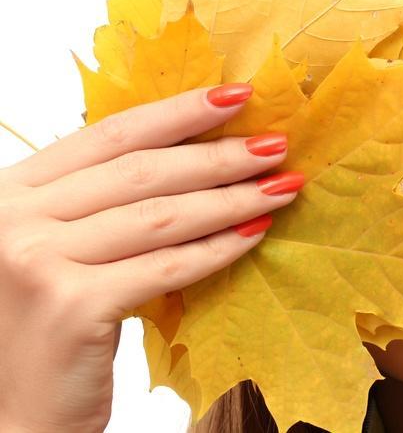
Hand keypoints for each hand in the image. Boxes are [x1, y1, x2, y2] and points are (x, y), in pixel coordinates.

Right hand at [0, 84, 303, 431]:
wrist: (17, 411)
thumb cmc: (49, 324)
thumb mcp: (59, 243)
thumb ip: (101, 200)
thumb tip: (194, 153)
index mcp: (15, 190)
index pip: (111, 134)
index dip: (179, 112)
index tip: (237, 96)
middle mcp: (16, 218)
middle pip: (141, 170)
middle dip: (219, 155)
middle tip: (276, 146)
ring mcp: (37, 261)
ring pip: (161, 215)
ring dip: (232, 198)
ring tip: (281, 188)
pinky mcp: (71, 305)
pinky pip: (166, 267)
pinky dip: (218, 249)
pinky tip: (254, 235)